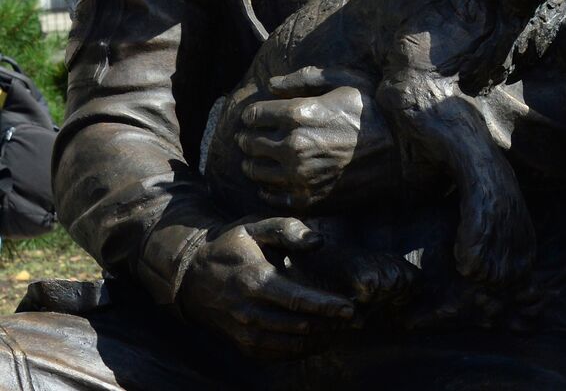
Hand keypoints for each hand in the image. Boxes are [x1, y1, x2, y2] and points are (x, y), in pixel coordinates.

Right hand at [177, 217, 354, 358]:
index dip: (325, 307)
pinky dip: (300, 351)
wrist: (189, 279)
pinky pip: (275, 354)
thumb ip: (288, 229)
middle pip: (297, 326)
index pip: (295, 300)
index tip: (349, 308)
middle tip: (359, 320)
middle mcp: (247, 311)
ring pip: (288, 345)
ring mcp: (243, 332)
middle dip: (331, 325)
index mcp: (253, 280)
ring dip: (320, 340)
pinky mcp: (241, 344)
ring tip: (345, 331)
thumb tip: (318, 242)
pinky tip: (320, 341)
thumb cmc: (230, 248)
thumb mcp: (254, 228)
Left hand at [237, 65, 395, 211]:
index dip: (252, 114)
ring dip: (253, 162)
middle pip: (250, 142)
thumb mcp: (346, 81)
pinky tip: (275, 179)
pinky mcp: (308, 199)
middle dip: (249, 137)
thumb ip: (305, 79)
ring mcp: (299, 176)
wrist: (403, 153)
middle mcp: (294, 146)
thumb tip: (271, 84)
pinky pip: (270, 196)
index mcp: (299, 114)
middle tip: (252, 136)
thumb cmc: (375, 112)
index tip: (256, 116)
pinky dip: (266, 188)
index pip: (254, 115)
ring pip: (255, 171)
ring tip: (261, 157)